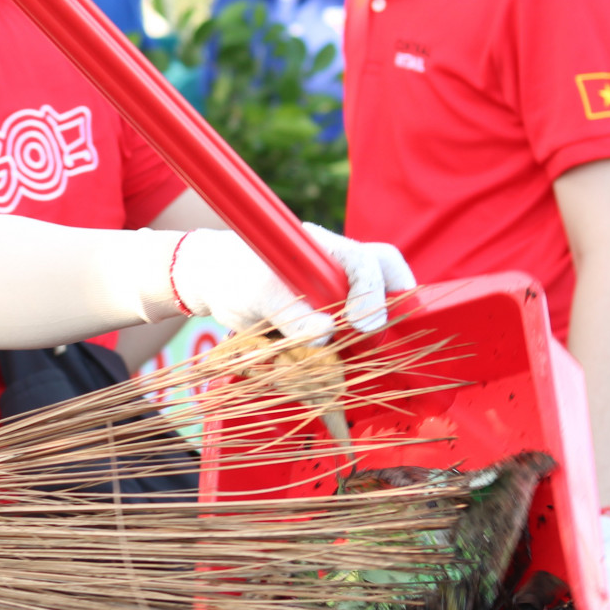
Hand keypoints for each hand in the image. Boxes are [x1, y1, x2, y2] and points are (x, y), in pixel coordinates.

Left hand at [169, 226, 413, 342]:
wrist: (216, 283)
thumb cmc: (234, 279)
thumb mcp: (257, 297)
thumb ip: (291, 316)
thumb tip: (326, 336)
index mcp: (323, 248)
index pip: (364, 261)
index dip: (370, 292)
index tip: (362, 325)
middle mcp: (337, 266)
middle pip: (385, 273)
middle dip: (393, 303)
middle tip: (383, 337)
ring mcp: (337, 289)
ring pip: (376, 303)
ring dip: (377, 328)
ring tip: (367, 353)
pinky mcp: (330, 315)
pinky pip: (356, 327)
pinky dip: (357, 345)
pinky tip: (349, 361)